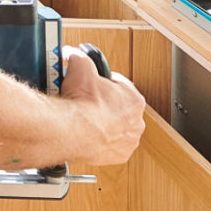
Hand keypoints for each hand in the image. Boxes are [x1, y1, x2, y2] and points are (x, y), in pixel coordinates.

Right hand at [57, 45, 145, 164]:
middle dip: (105, 104)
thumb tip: (73, 54)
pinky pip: (112, 146)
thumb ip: (79, 58)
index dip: (105, 83)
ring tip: (86, 119)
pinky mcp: (119, 156)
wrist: (74, 131)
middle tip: (87, 101)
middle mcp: (137, 121)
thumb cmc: (83, 104)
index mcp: (134, 100)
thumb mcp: (80, 68)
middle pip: (119, 108)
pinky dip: (102, 141)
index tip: (94, 84)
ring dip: (104, 124)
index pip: (121, 86)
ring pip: (117, 129)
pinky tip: (89, 135)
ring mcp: (129, 140)